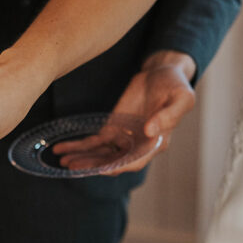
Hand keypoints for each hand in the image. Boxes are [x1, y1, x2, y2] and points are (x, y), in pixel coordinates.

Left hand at [54, 50, 195, 175]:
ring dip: (82, 159)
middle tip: (73, 166)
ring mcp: (123, 139)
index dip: (118, 167)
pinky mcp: (112, 130)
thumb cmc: (176, 86)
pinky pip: (94, 142)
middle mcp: (137, 146)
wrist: (162, 73)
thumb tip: (149, 131)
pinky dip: (78, 146)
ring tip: (63, 161)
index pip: (135, 162)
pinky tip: (61, 149)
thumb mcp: (181, 98)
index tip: (101, 169)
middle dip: (93, 166)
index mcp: (155, 143)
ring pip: (100, 155)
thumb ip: (168, 116)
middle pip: (112, 162)